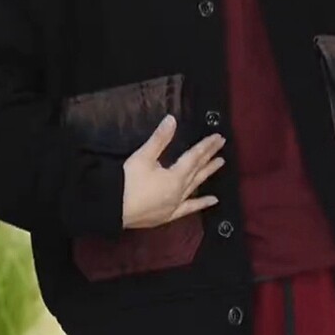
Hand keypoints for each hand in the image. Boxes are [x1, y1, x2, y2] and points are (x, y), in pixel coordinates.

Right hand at [121, 114, 225, 228]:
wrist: (112, 209)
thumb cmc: (127, 182)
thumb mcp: (143, 157)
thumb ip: (159, 139)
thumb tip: (172, 119)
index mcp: (175, 177)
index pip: (194, 157)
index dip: (206, 146)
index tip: (218, 137)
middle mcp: (180, 191)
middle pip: (198, 170)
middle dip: (210, 156)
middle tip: (222, 146)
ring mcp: (175, 204)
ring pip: (196, 186)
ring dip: (207, 174)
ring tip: (220, 164)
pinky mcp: (168, 215)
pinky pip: (188, 209)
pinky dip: (201, 204)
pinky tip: (212, 201)